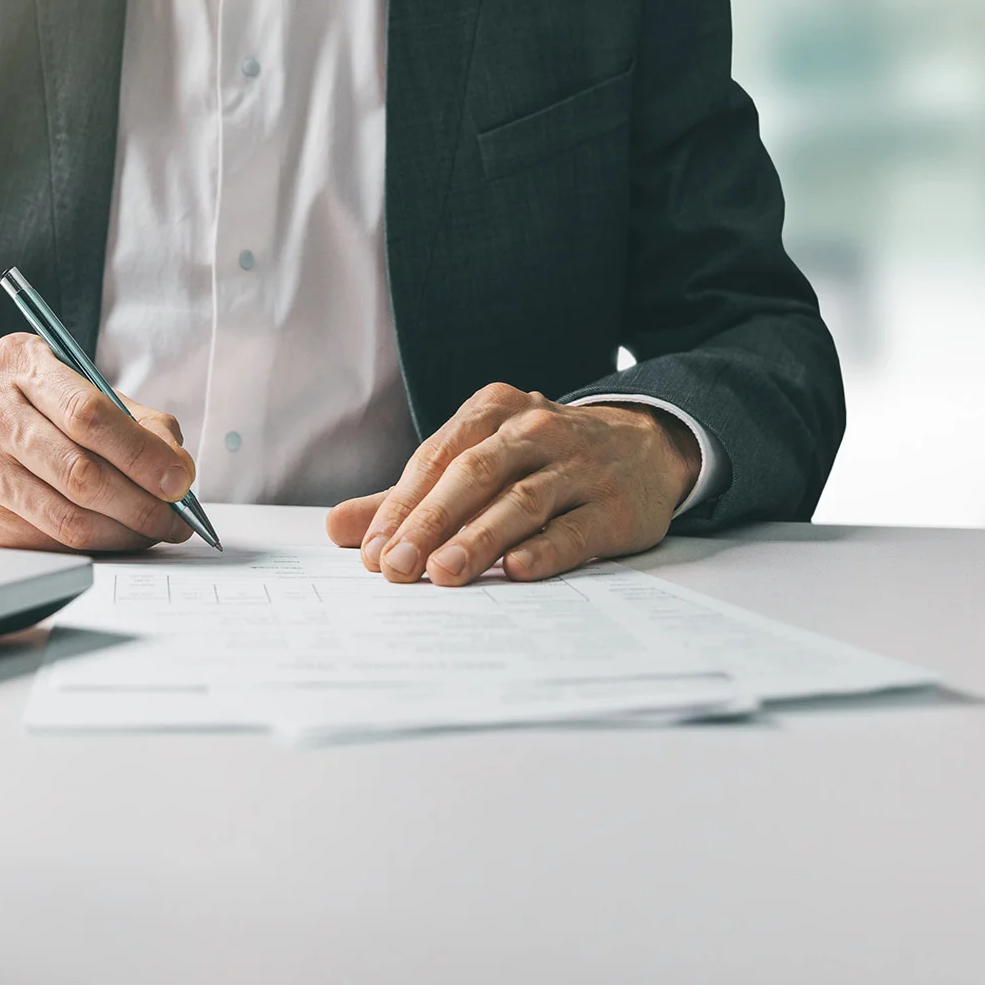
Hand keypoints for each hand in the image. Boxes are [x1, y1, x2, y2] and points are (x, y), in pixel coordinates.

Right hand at [0, 333, 196, 551]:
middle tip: (176, 517)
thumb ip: (136, 421)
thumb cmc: (33, 408)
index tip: (179, 480)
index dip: (141, 454)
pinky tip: (115, 535)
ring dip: (125, 533)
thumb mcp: (79, 387)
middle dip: (142, 504)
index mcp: (20, 364)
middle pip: (80, 474)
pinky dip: (96, 545)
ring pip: (68, 520)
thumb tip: (178, 471)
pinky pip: (51, 544)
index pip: (87, 414)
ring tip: (154, 529)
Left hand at [325, 384, 700, 584]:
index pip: (436, 458)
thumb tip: (338, 530)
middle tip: (397, 567)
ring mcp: (579, 466)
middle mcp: (536, 430)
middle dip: (430, 521)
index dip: (401, 506)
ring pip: (521, 501)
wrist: (646, 447)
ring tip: (443, 573)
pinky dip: (546, 550)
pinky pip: (575, 529)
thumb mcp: (477, 460)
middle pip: (474, 474)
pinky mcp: (614, 506)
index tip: (372, 552)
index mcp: (493, 412)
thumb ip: (408, 496)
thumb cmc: (542, 459)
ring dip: (480, 538)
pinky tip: (518, 570)